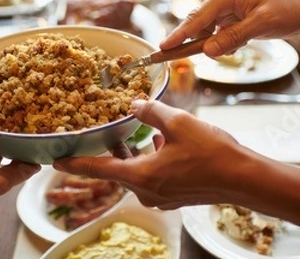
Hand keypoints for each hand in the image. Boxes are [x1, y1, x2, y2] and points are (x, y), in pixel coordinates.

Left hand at [54, 99, 257, 208]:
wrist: (244, 179)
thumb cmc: (212, 153)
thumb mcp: (177, 123)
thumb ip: (150, 112)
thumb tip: (134, 104)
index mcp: (140, 176)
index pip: (97, 169)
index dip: (73, 164)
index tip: (55, 162)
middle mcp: (146, 191)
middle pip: (116, 170)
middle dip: (108, 152)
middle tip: (99, 134)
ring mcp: (161, 196)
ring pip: (135, 172)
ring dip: (133, 154)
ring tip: (135, 133)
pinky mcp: (174, 196)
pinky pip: (152, 176)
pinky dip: (149, 159)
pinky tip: (162, 142)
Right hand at [163, 0, 299, 57]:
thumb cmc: (286, 10)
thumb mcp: (262, 24)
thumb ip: (233, 37)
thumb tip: (208, 51)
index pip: (197, 18)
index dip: (179, 34)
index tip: (163, 47)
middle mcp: (220, 0)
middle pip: (195, 25)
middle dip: (186, 41)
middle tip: (164, 57)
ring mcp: (223, 10)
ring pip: (204, 33)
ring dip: (209, 45)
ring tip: (229, 46)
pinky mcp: (228, 20)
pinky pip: (215, 36)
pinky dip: (221, 45)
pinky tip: (238, 44)